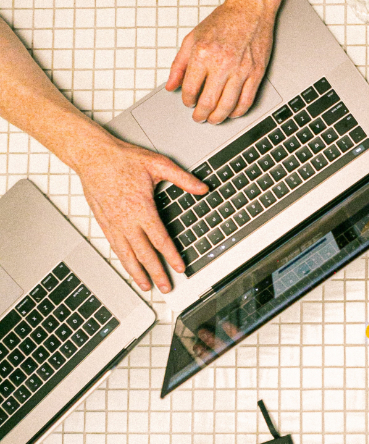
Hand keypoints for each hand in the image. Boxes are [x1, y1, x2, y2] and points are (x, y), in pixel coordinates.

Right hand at [74, 133, 207, 292]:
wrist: (92, 156)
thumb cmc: (123, 159)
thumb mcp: (158, 164)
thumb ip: (182, 179)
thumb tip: (202, 188)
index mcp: (141, 208)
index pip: (160, 239)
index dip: (171, 256)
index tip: (180, 268)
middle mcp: (126, 220)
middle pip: (144, 253)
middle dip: (156, 272)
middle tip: (166, 287)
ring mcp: (113, 223)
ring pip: (126, 254)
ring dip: (137, 272)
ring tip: (146, 286)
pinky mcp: (103, 222)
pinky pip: (114, 246)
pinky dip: (123, 260)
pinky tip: (128, 266)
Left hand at [166, 0, 275, 124]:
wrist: (250, 9)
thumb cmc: (223, 21)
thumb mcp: (192, 38)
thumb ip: (179, 64)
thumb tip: (171, 86)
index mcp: (203, 54)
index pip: (190, 89)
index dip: (187, 100)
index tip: (188, 102)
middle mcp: (222, 63)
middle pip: (208, 102)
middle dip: (200, 115)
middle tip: (199, 117)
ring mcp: (241, 69)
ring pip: (227, 105)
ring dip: (218, 117)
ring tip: (213, 119)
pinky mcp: (256, 72)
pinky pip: (247, 100)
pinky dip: (238, 111)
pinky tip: (232, 112)